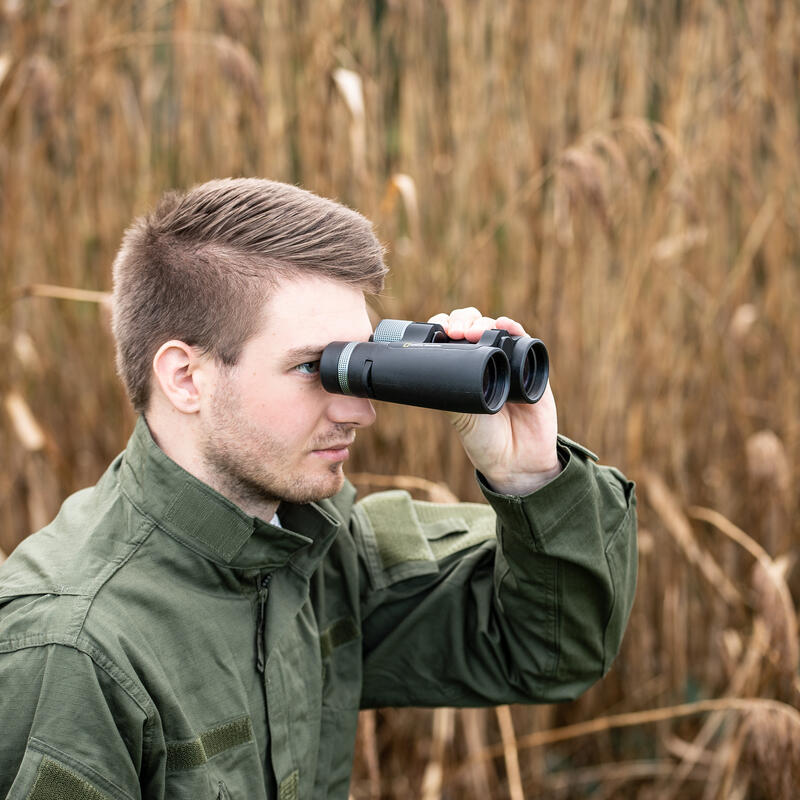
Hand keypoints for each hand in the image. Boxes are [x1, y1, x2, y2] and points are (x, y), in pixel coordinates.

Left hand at [427, 307, 560, 494]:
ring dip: (483, 322)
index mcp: (462, 369)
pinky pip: (523, 340)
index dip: (443, 326)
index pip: (450, 337)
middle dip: (462, 320)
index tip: (436, 330)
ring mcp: (508, 361)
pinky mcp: (531, 367)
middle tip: (455, 332)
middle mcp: (484, 360)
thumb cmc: (483, 440)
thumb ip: (447, 388)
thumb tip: (427, 364)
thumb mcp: (458, 413)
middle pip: (472, 325)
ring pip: (495, 327)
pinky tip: (504, 325)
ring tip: (474, 331)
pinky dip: (513, 328)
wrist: (516, 461)